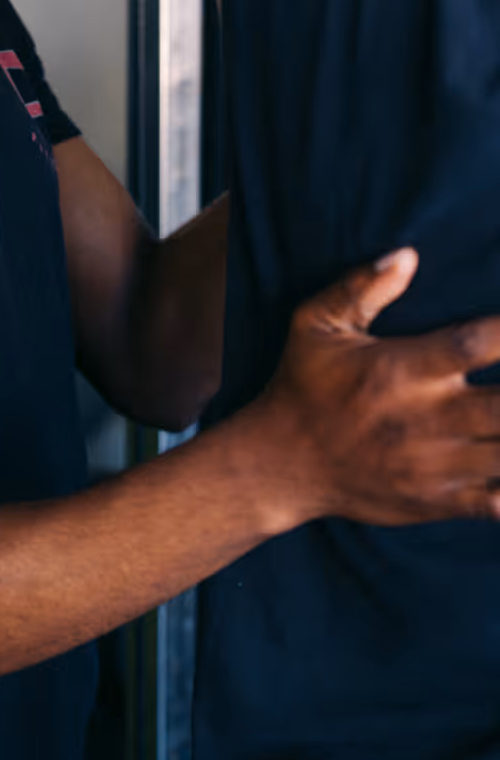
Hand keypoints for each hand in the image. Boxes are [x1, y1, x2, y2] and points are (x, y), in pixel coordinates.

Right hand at [250, 250, 499, 528]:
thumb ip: (360, 287)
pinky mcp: (435, 501)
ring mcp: (434, 465)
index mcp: (401, 370)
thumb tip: (407, 254)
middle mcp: (425, 418)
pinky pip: (495, 505)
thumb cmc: (303, 385)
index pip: (472, 344)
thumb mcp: (315, 325)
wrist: (282, 463)